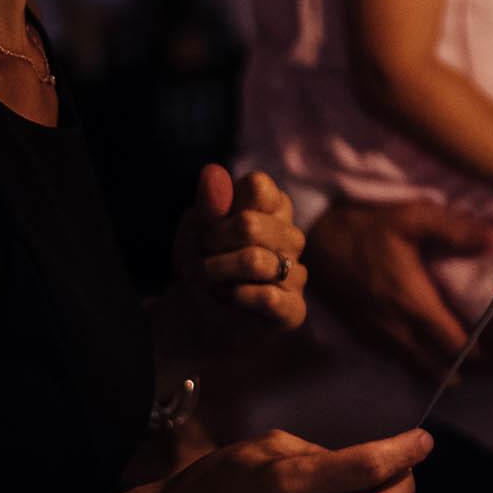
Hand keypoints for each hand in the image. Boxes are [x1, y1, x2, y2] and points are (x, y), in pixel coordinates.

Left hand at [165, 166, 308, 351]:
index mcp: (275, 209)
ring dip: (213, 273)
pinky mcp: (294, 309)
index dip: (221, 209)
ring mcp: (296, 273)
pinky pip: (267, 296)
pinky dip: (234, 297)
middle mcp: (292, 238)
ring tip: (203, 281)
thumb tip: (212, 171)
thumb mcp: (197, 231)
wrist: (197, 320)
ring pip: (253, 260)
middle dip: (209, 244)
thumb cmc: (203, 266)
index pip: (258, 186)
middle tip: (196, 260)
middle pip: (249, 224)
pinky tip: (226, 299)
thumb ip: (209, 204)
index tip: (206, 228)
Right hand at [307, 199, 492, 378]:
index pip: (452, 343)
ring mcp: (374, 333)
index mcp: (413, 303)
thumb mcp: (415, 217)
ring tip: (455, 370)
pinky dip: (411, 363)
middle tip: (482, 368)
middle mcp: (395, 327)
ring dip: (434, 370)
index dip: (475, 354)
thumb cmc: (368, 226)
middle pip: (433, 364)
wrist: (314, 238)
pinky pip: (391, 359)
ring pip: (411, 365)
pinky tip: (421, 357)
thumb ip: (457, 230)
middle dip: (458, 368)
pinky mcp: (359, 332)